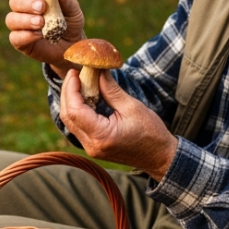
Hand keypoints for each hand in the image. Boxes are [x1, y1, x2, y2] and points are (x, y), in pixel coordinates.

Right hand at [6, 0, 84, 75]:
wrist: (72, 45)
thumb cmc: (71, 23)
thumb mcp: (73, 11)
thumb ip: (67, 1)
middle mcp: (23, 9)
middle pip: (14, 1)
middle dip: (26, 3)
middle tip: (42, 7)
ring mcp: (20, 26)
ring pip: (11, 19)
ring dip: (25, 19)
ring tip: (41, 23)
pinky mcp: (20, 42)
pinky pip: (14, 37)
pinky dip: (25, 35)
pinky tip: (38, 35)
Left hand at [60, 69, 177, 179]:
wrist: (160, 157)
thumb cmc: (151, 132)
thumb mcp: (132, 107)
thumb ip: (111, 90)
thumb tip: (98, 71)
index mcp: (101, 135)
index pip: (75, 111)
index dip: (71, 89)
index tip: (75, 72)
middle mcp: (91, 145)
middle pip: (68, 116)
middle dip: (68, 93)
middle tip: (75, 74)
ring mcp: (91, 148)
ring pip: (70, 122)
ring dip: (71, 101)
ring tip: (79, 82)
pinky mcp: (93, 147)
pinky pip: (78, 127)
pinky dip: (78, 110)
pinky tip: (85, 97)